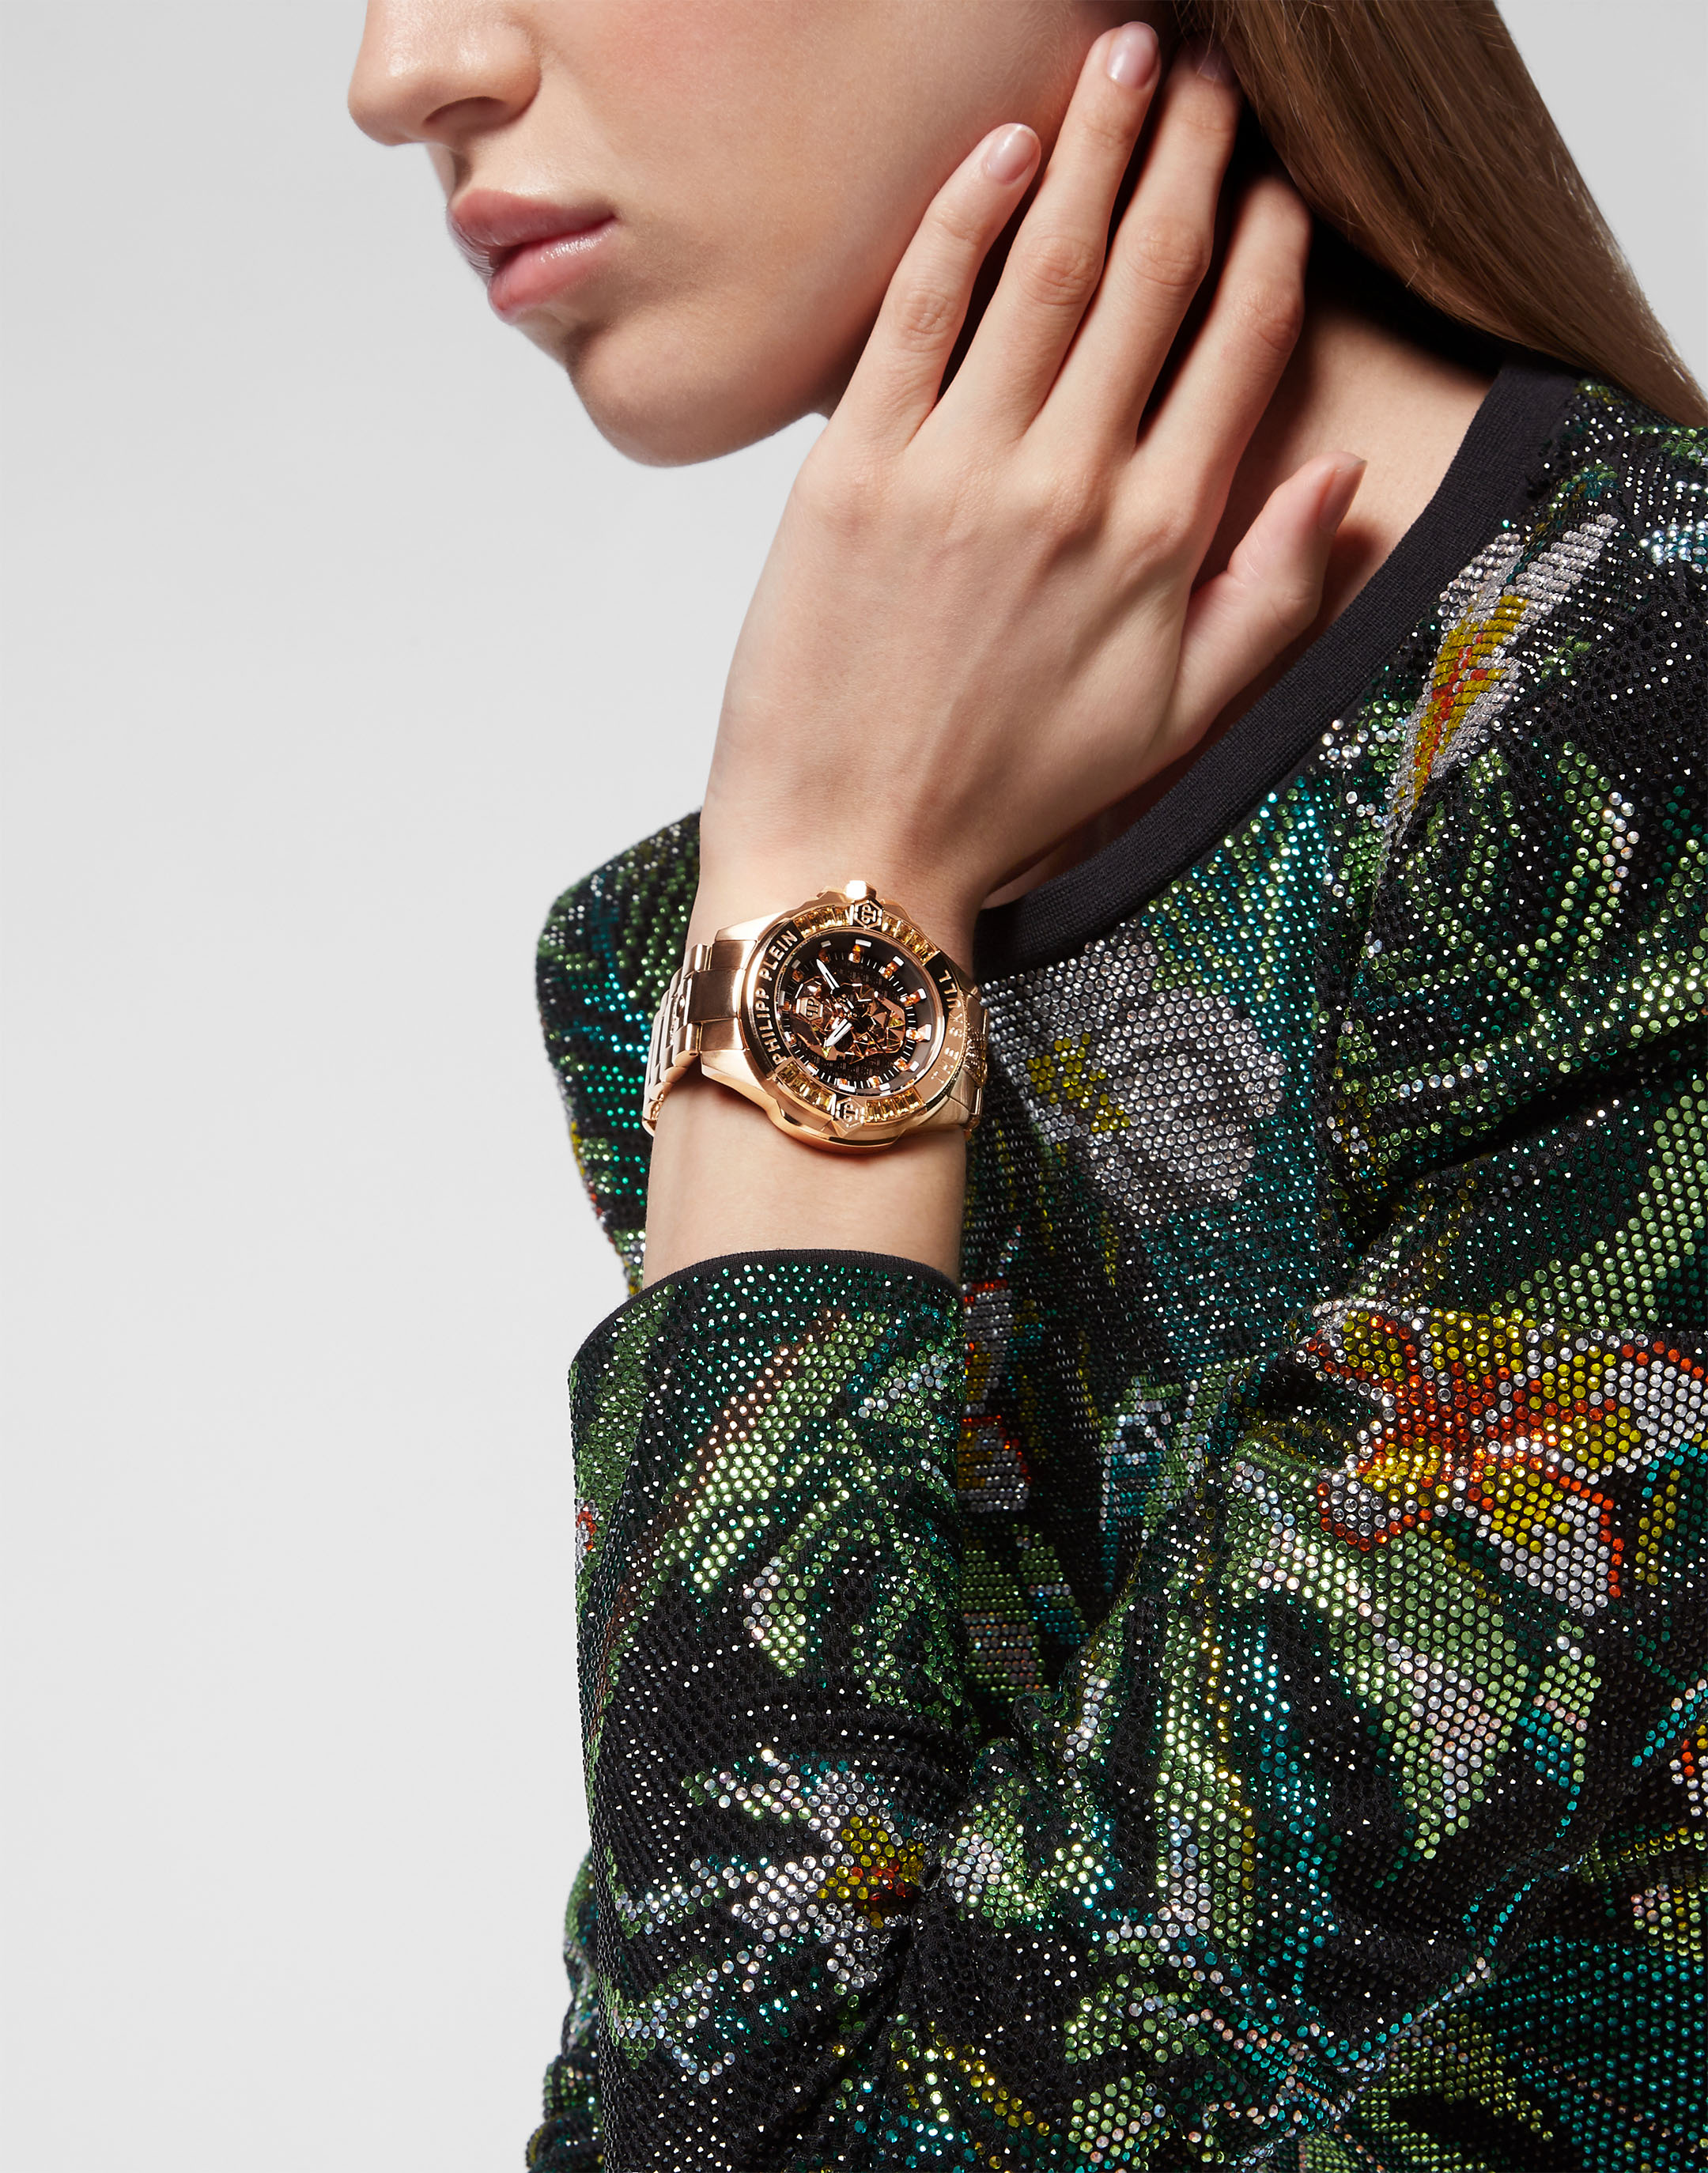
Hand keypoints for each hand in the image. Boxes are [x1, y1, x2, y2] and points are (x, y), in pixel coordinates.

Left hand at [694, 24, 1361, 963]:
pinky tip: (1002, 148)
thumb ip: (1273, 597)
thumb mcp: (1176, 722)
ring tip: (1126, 56)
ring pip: (1045, 270)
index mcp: (1161, 542)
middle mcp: (1072, 487)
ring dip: (1093, 147)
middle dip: (1189, 156)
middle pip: (1150, 279)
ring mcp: (958, 470)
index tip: (1278, 184)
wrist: (854, 848)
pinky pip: (915, 312)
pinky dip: (961, 219)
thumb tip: (1344, 476)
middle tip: (1210, 70)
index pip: (1236, 350)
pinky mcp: (852, 471)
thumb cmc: (1011, 796)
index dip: (1266, 250)